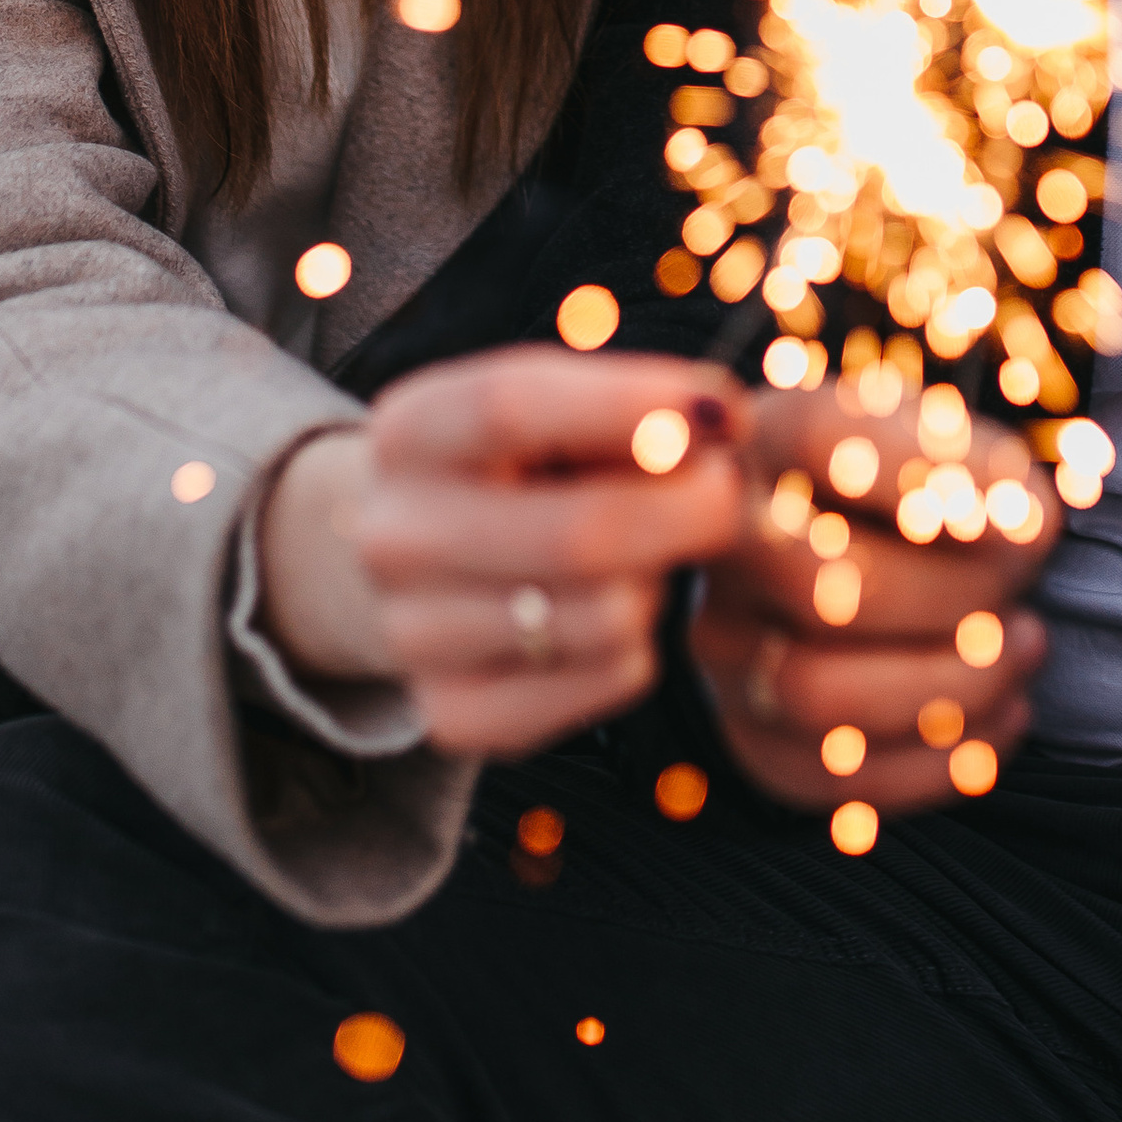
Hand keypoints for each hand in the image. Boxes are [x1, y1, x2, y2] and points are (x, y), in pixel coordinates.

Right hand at [258, 349, 747, 757]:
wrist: (422, 562)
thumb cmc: (519, 465)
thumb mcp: (552, 409)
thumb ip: (629, 405)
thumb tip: (720, 419)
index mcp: (406, 432)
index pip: (509, 407)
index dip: (627, 405)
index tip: (719, 411)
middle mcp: (391, 536)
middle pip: (577, 535)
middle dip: (690, 510)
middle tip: (729, 490)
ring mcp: (412, 636)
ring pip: (606, 617)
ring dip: (658, 580)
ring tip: (642, 556)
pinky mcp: (453, 716)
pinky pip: (608, 680)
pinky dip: (640, 647)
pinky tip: (616, 612)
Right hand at [689, 377, 1059, 815]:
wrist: (847, 551)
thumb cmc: (904, 488)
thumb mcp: (942, 443)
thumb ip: (983, 467)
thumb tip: (1021, 524)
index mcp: (769, 436)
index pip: (823, 438)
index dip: (928, 475)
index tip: (1019, 509)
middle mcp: (724, 543)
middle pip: (828, 585)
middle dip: (959, 597)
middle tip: (1018, 585)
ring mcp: (726, 647)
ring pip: (818, 695)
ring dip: (953, 686)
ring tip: (1022, 646)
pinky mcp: (753, 736)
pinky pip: (840, 780)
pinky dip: (946, 759)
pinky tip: (1006, 712)